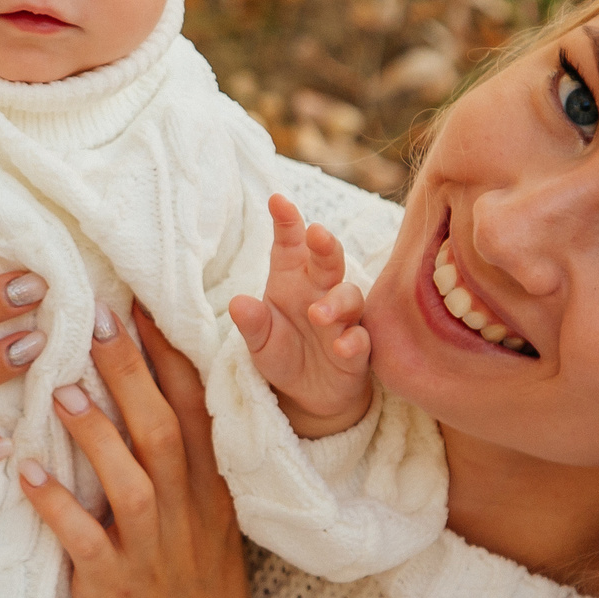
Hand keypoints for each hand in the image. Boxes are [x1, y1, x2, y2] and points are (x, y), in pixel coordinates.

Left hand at [17, 305, 258, 597]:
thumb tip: (149, 417)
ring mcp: (157, 554)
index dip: (172, 357)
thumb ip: (185, 482)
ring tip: (58, 384)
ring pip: (133, 476)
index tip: (144, 305)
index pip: (199, 412)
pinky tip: (26, 474)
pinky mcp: (119, 590)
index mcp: (214, 500)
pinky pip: (86, 541)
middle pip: (165, 428)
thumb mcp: (209, 542)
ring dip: (96, 428)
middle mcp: (191, 519)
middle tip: (98, 315)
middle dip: (132, 370)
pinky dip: (58, 505)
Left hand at [227, 193, 372, 438]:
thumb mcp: (259, 342)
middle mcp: (319, 291)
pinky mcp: (357, 348)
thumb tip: (238, 303)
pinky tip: (342, 346)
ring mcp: (342, 318)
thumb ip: (252, 323)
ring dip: (336, 302)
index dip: (286, 222)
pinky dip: (353, 341)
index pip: (289, 245)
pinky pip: (360, 339)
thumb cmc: (283, 355)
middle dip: (325, 244)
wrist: (308, 397)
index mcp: (290, 280)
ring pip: (349, 296)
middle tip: (317, 233)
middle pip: (328, 260)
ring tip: (317, 314)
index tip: (277, 201)